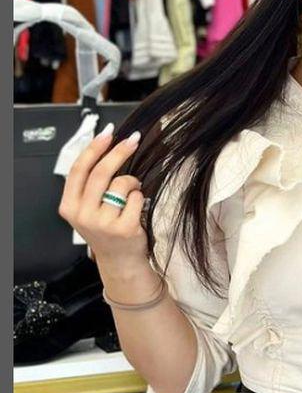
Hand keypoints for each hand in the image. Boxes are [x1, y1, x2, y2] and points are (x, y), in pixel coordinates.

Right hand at [58, 124, 148, 272]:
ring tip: (130, 195)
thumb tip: (106, 144)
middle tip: (133, 139)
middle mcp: (82, 215)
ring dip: (132, 183)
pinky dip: (140, 198)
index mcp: (69, 206)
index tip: (108, 133)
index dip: (94, 148)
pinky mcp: (124, 228)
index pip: (79, 170)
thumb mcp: (87, 207)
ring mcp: (103, 223)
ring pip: (122, 184)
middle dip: (119, 151)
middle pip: (101, 172)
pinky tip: (135, 210)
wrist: (119, 260)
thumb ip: (90, 182)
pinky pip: (136, 197)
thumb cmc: (106, 228)